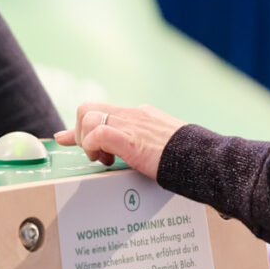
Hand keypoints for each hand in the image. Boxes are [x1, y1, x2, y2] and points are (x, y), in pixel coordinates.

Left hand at [55, 102, 184, 179]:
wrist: (203, 158)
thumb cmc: (188, 157)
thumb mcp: (162, 144)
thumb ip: (145, 143)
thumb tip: (135, 153)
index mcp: (141, 115)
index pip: (102, 110)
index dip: (81, 126)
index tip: (66, 137)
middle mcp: (133, 115)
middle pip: (87, 109)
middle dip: (81, 133)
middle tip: (96, 155)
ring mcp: (131, 125)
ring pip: (88, 117)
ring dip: (87, 141)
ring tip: (103, 160)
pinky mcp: (131, 140)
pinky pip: (99, 133)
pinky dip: (94, 145)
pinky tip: (105, 158)